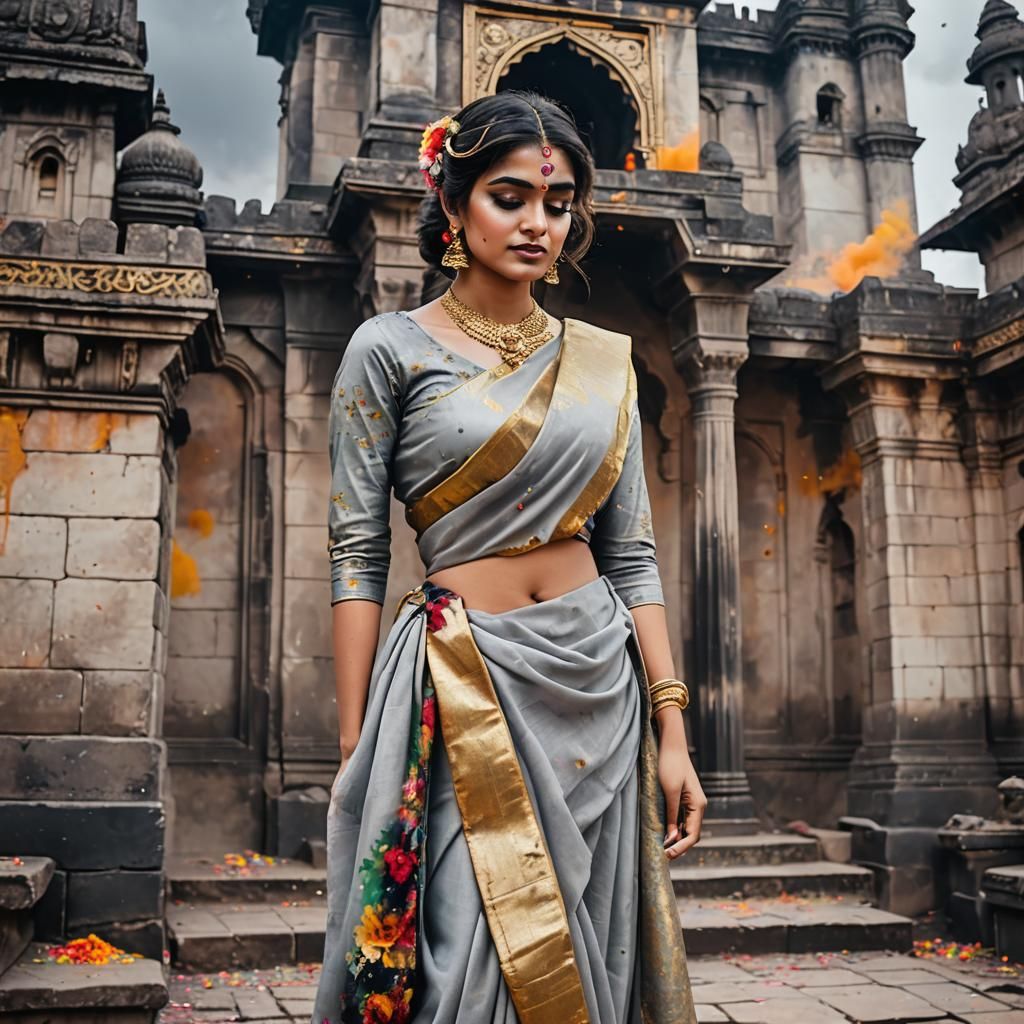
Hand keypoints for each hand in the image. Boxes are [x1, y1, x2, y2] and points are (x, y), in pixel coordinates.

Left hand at [655, 712, 706, 859]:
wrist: (671, 745)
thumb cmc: (670, 765)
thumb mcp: (669, 792)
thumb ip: (672, 815)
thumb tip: (672, 838)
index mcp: (698, 804)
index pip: (693, 834)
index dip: (681, 847)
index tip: (668, 854)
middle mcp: (699, 805)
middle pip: (692, 833)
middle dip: (680, 846)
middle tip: (664, 856)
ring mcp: (693, 802)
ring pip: (688, 827)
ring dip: (678, 839)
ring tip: (664, 848)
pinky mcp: (685, 798)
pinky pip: (683, 819)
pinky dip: (677, 829)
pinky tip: (667, 833)